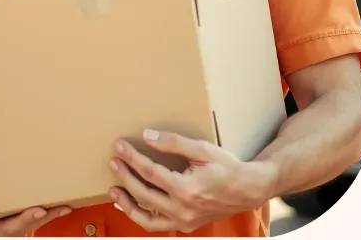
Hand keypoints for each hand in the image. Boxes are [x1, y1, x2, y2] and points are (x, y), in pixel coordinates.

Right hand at [0, 148, 71, 235]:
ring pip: (25, 224)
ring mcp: (0, 218)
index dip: (15, 222)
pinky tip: (64, 199)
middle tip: (50, 207)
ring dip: (46, 217)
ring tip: (65, 204)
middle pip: (14, 228)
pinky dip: (46, 209)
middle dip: (34, 220)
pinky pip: (29, 214)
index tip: (34, 210)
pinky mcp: (11, 209)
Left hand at [107, 131, 275, 233]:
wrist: (247, 190)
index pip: (151, 172)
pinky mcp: (185, 226)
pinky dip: (142, 216)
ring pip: (147, 217)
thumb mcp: (202, 148)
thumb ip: (173, 142)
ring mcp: (184, 221)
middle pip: (144, 193)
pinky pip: (157, 225)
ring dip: (127, 203)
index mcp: (187, 188)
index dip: (132, 158)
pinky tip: (131, 204)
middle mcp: (183, 209)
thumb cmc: (226, 167)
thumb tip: (147, 136)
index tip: (120, 146)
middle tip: (113, 161)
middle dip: (125, 176)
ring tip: (113, 190)